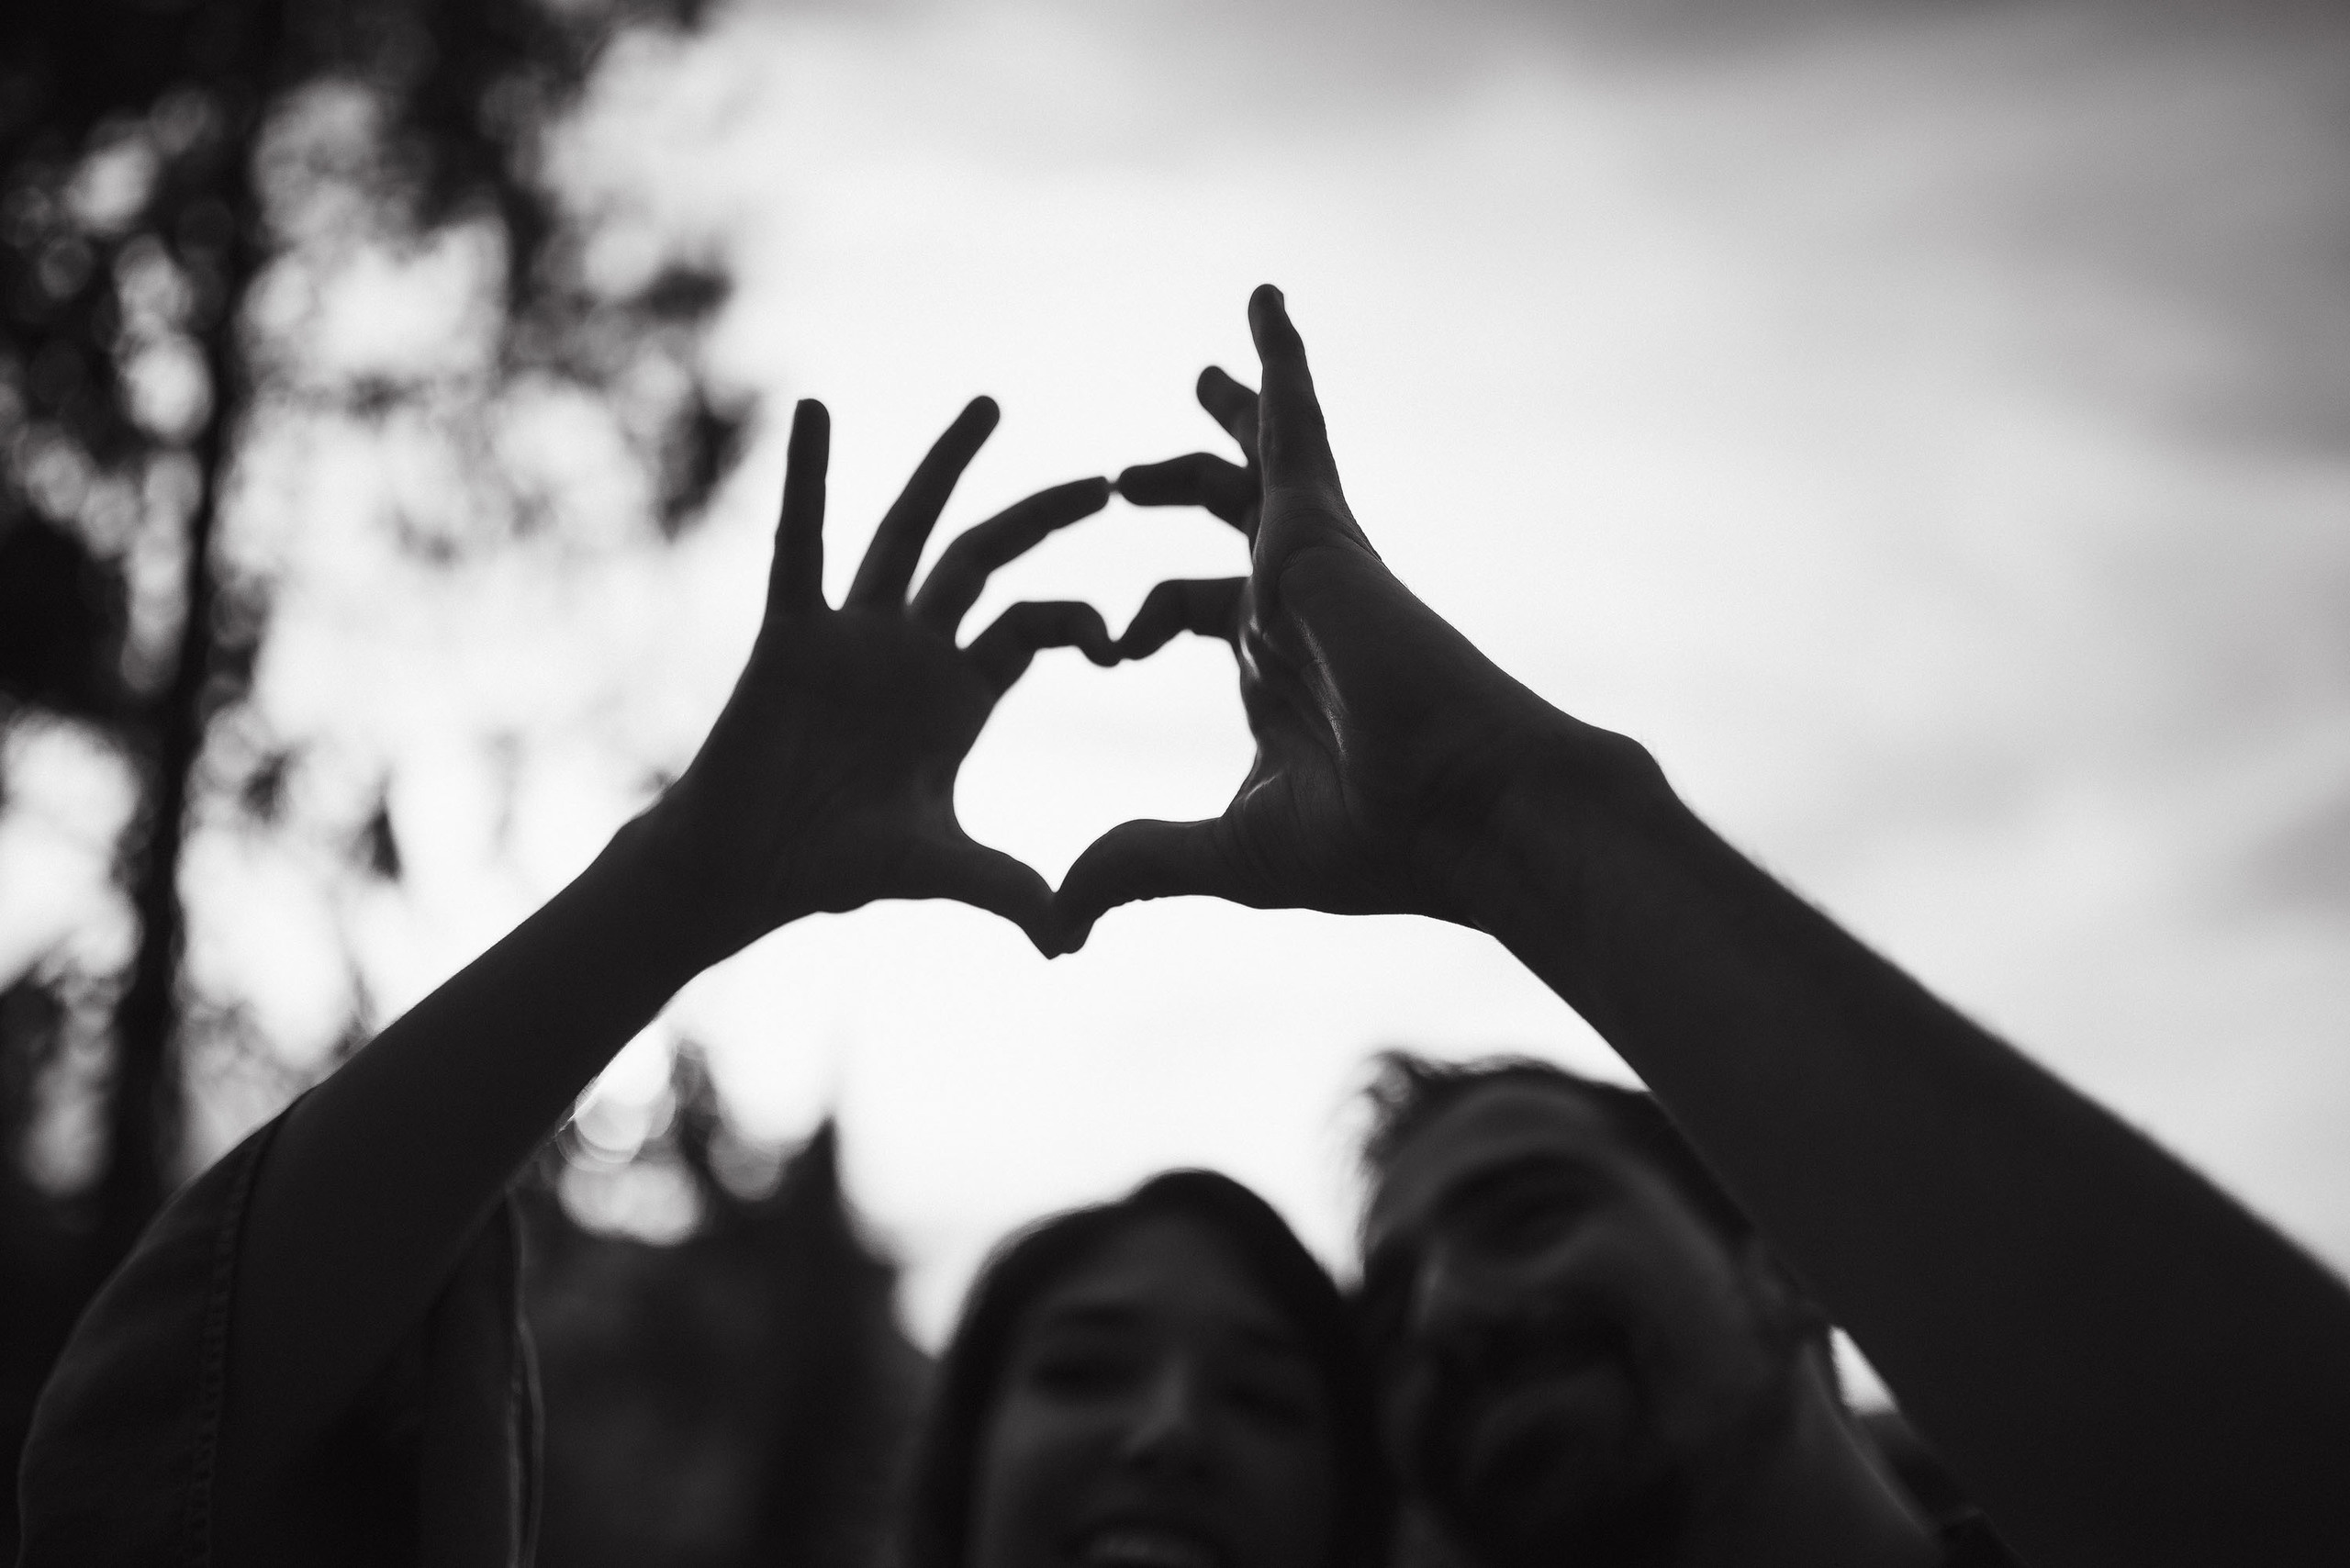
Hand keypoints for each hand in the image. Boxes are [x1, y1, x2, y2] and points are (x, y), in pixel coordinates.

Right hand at [645, 396, 1113, 958]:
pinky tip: (814, 413)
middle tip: (1105, 479)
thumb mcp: (942, 867)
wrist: (747, 869)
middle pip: (988, 559)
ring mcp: (853, 631)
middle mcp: (913, 647)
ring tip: (991, 406)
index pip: (1037, 627)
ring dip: (948, 468)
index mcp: (960, 691)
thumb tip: (1072, 942)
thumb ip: (1008, 889)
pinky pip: (800, 543)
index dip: (1083, 620)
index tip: (1120, 638)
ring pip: (911, 530)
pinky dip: (807, 479)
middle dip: (1043, 517)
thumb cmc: (836, 863)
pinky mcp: (791, 631)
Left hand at [1056, 286, 1650, 947]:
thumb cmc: (1377, 843)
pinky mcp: (1324, 528)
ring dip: (1229, 417)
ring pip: (1261, 463)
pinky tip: (1260, 302)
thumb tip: (1064, 920)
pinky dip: (1280, 364)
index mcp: (1272, 671)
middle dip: (1185, 483)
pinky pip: (1295, 424)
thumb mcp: (1227, 853)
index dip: (1133, 622)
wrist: (1470, 811)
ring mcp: (1312, 562)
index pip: (1193, 614)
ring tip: (1199, 373)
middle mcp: (1292, 606)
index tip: (1099, 647)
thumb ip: (1140, 863)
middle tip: (1134, 467)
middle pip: (1229, 520)